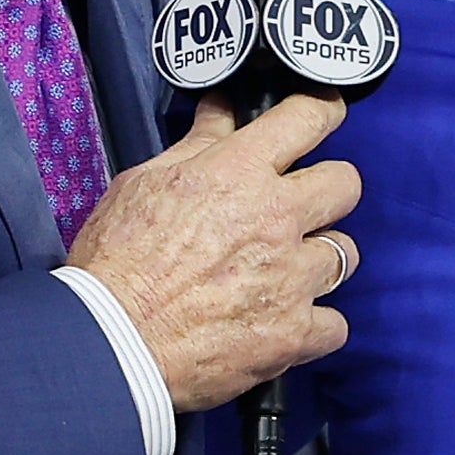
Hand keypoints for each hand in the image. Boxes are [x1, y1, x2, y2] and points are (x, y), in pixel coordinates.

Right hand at [66, 92, 362, 411]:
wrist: (109, 343)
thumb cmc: (115, 265)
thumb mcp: (144, 184)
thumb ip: (196, 145)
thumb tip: (219, 113)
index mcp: (237, 173)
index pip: (308, 118)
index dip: (322, 111)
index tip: (324, 116)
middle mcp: (275, 219)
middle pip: (346, 184)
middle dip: (329, 190)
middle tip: (302, 206)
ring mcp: (291, 277)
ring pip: (344, 254)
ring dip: (319, 260)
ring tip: (286, 271)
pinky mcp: (293, 332)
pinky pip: (336, 324)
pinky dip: (316, 325)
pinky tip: (287, 321)